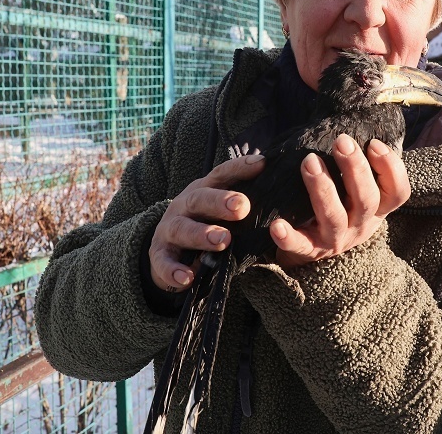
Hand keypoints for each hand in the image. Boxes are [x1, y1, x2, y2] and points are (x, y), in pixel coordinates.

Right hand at [148, 155, 265, 291]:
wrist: (168, 251)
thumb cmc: (206, 225)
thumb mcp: (224, 213)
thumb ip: (245, 206)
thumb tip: (283, 195)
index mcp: (205, 190)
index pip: (222, 174)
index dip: (240, 168)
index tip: (262, 164)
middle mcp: (185, 205)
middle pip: (200, 198)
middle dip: (220, 201)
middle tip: (242, 206)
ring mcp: (169, 229)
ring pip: (182, 228)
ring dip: (202, 234)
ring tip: (223, 239)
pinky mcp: (158, 255)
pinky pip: (163, 263)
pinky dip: (174, 270)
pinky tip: (187, 277)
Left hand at [269, 135, 409, 268]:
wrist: (311, 244)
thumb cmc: (336, 203)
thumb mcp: (354, 187)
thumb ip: (356, 161)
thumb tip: (348, 121)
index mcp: (376, 208)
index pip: (398, 192)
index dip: (391, 168)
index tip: (373, 143)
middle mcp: (361, 225)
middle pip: (367, 200)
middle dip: (355, 169)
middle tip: (341, 141)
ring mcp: (337, 239)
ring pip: (335, 218)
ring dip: (323, 188)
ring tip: (309, 161)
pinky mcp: (310, 250)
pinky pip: (300, 245)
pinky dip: (289, 236)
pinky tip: (277, 225)